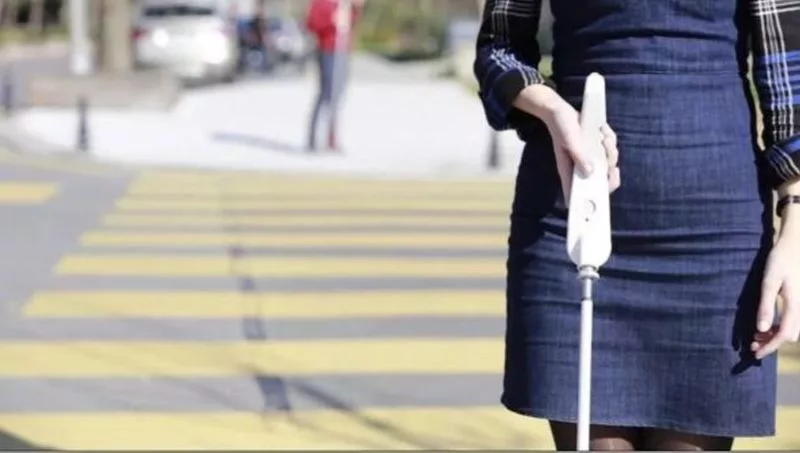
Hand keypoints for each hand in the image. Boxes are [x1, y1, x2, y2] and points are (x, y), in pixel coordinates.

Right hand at [542, 101, 620, 203]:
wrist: (561, 109)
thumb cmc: (561, 127)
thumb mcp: (569, 140)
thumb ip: (579, 156)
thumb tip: (590, 172)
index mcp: (571, 171)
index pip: (582, 192)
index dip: (593, 198)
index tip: (603, 194)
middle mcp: (581, 167)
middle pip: (601, 181)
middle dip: (610, 173)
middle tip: (614, 167)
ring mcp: (590, 157)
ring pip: (609, 163)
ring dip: (610, 151)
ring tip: (603, 139)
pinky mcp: (596, 147)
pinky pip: (610, 148)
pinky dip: (609, 138)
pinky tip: (601, 130)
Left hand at [752, 230, 799, 359]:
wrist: (793, 246)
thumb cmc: (779, 262)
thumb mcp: (769, 282)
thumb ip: (766, 306)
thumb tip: (760, 329)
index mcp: (795, 305)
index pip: (783, 335)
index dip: (770, 347)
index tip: (755, 354)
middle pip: (788, 335)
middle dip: (771, 343)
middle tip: (752, 345)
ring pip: (790, 330)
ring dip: (773, 336)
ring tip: (755, 337)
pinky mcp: (797, 302)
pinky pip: (790, 322)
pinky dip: (777, 328)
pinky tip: (764, 326)